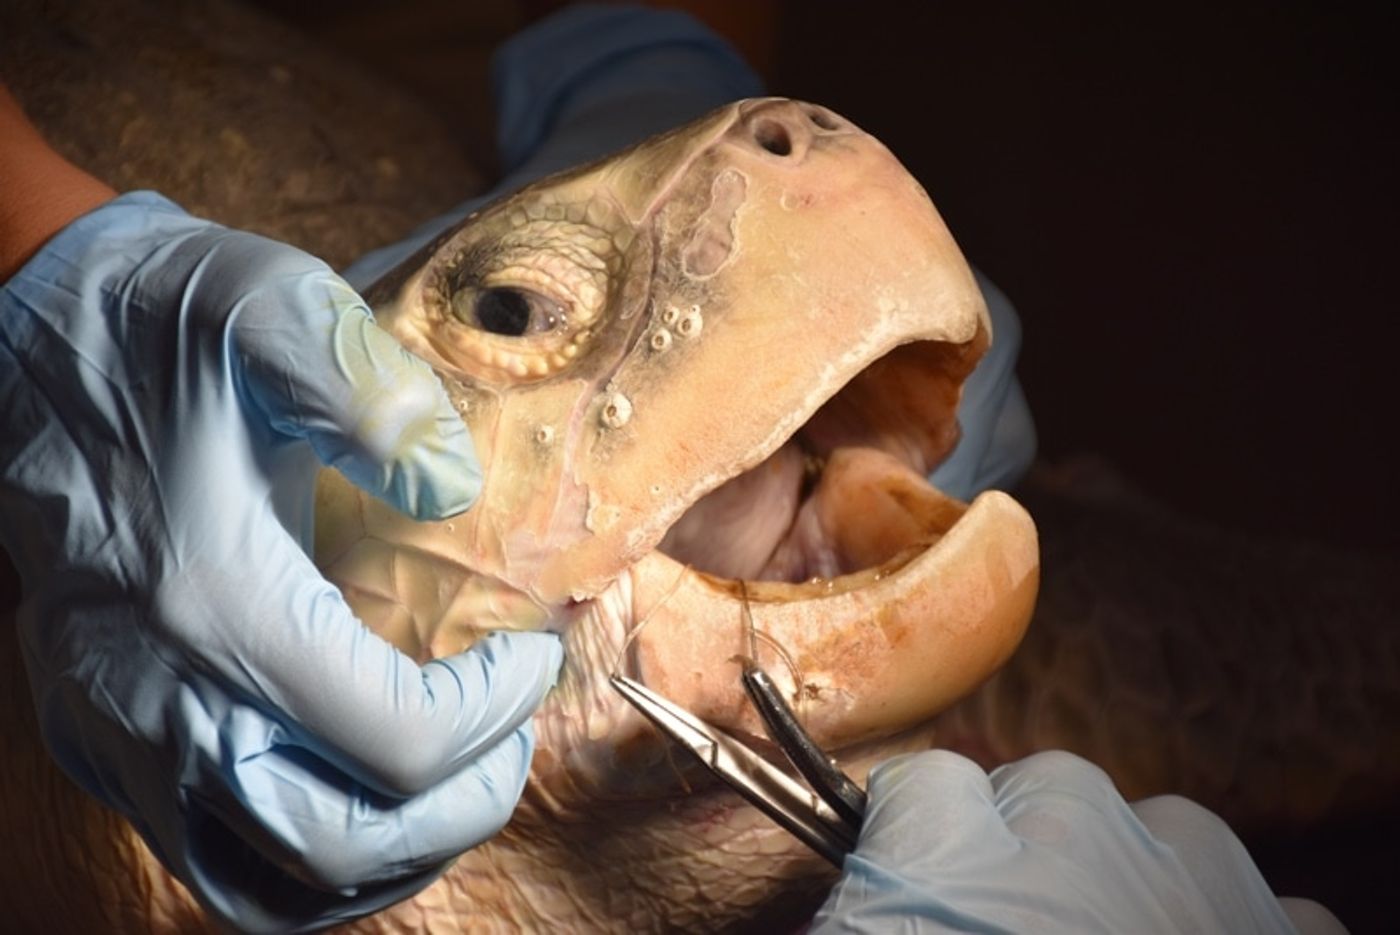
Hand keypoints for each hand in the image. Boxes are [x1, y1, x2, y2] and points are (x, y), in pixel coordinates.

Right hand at [0, 193, 562, 929]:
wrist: (25, 335)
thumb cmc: (161, 323)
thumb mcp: (275, 308)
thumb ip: (375, 396)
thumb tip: (455, 491)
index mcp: (216, 600)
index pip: (396, 740)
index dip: (495, 715)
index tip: (534, 653)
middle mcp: (156, 694)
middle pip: (340, 844)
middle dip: (461, 806)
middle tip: (513, 733)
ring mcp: (117, 728)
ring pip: (271, 878)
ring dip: (390, 850)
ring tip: (456, 778)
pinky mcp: (98, 734)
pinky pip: (214, 857)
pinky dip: (310, 858)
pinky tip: (363, 798)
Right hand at [814, 750, 1342, 933]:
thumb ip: (861, 904)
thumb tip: (858, 886)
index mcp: (948, 862)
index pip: (923, 784)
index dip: (915, 834)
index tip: (910, 876)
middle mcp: (1071, 845)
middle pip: (1048, 786)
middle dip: (1031, 844)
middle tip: (1016, 929)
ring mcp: (1194, 887)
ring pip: (1165, 826)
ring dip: (1141, 878)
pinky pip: (1273, 904)